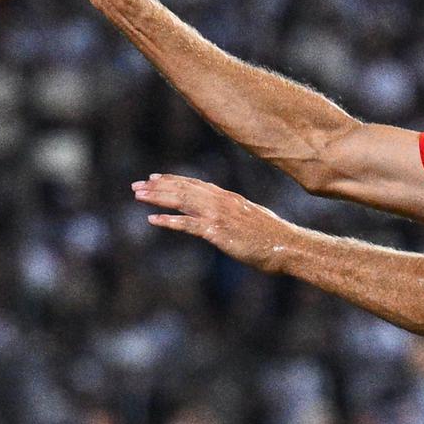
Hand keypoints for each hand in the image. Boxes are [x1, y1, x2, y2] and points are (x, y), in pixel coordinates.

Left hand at [133, 173, 291, 269]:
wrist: (287, 245)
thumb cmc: (273, 236)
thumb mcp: (251, 218)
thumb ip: (235, 214)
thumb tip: (227, 218)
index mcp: (228, 197)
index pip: (195, 184)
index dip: (173, 179)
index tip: (155, 177)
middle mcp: (221, 201)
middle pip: (183, 188)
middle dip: (158, 186)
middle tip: (136, 185)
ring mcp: (218, 215)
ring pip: (181, 200)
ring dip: (158, 197)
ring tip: (138, 195)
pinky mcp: (217, 232)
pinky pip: (187, 224)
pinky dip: (169, 221)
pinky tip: (152, 219)